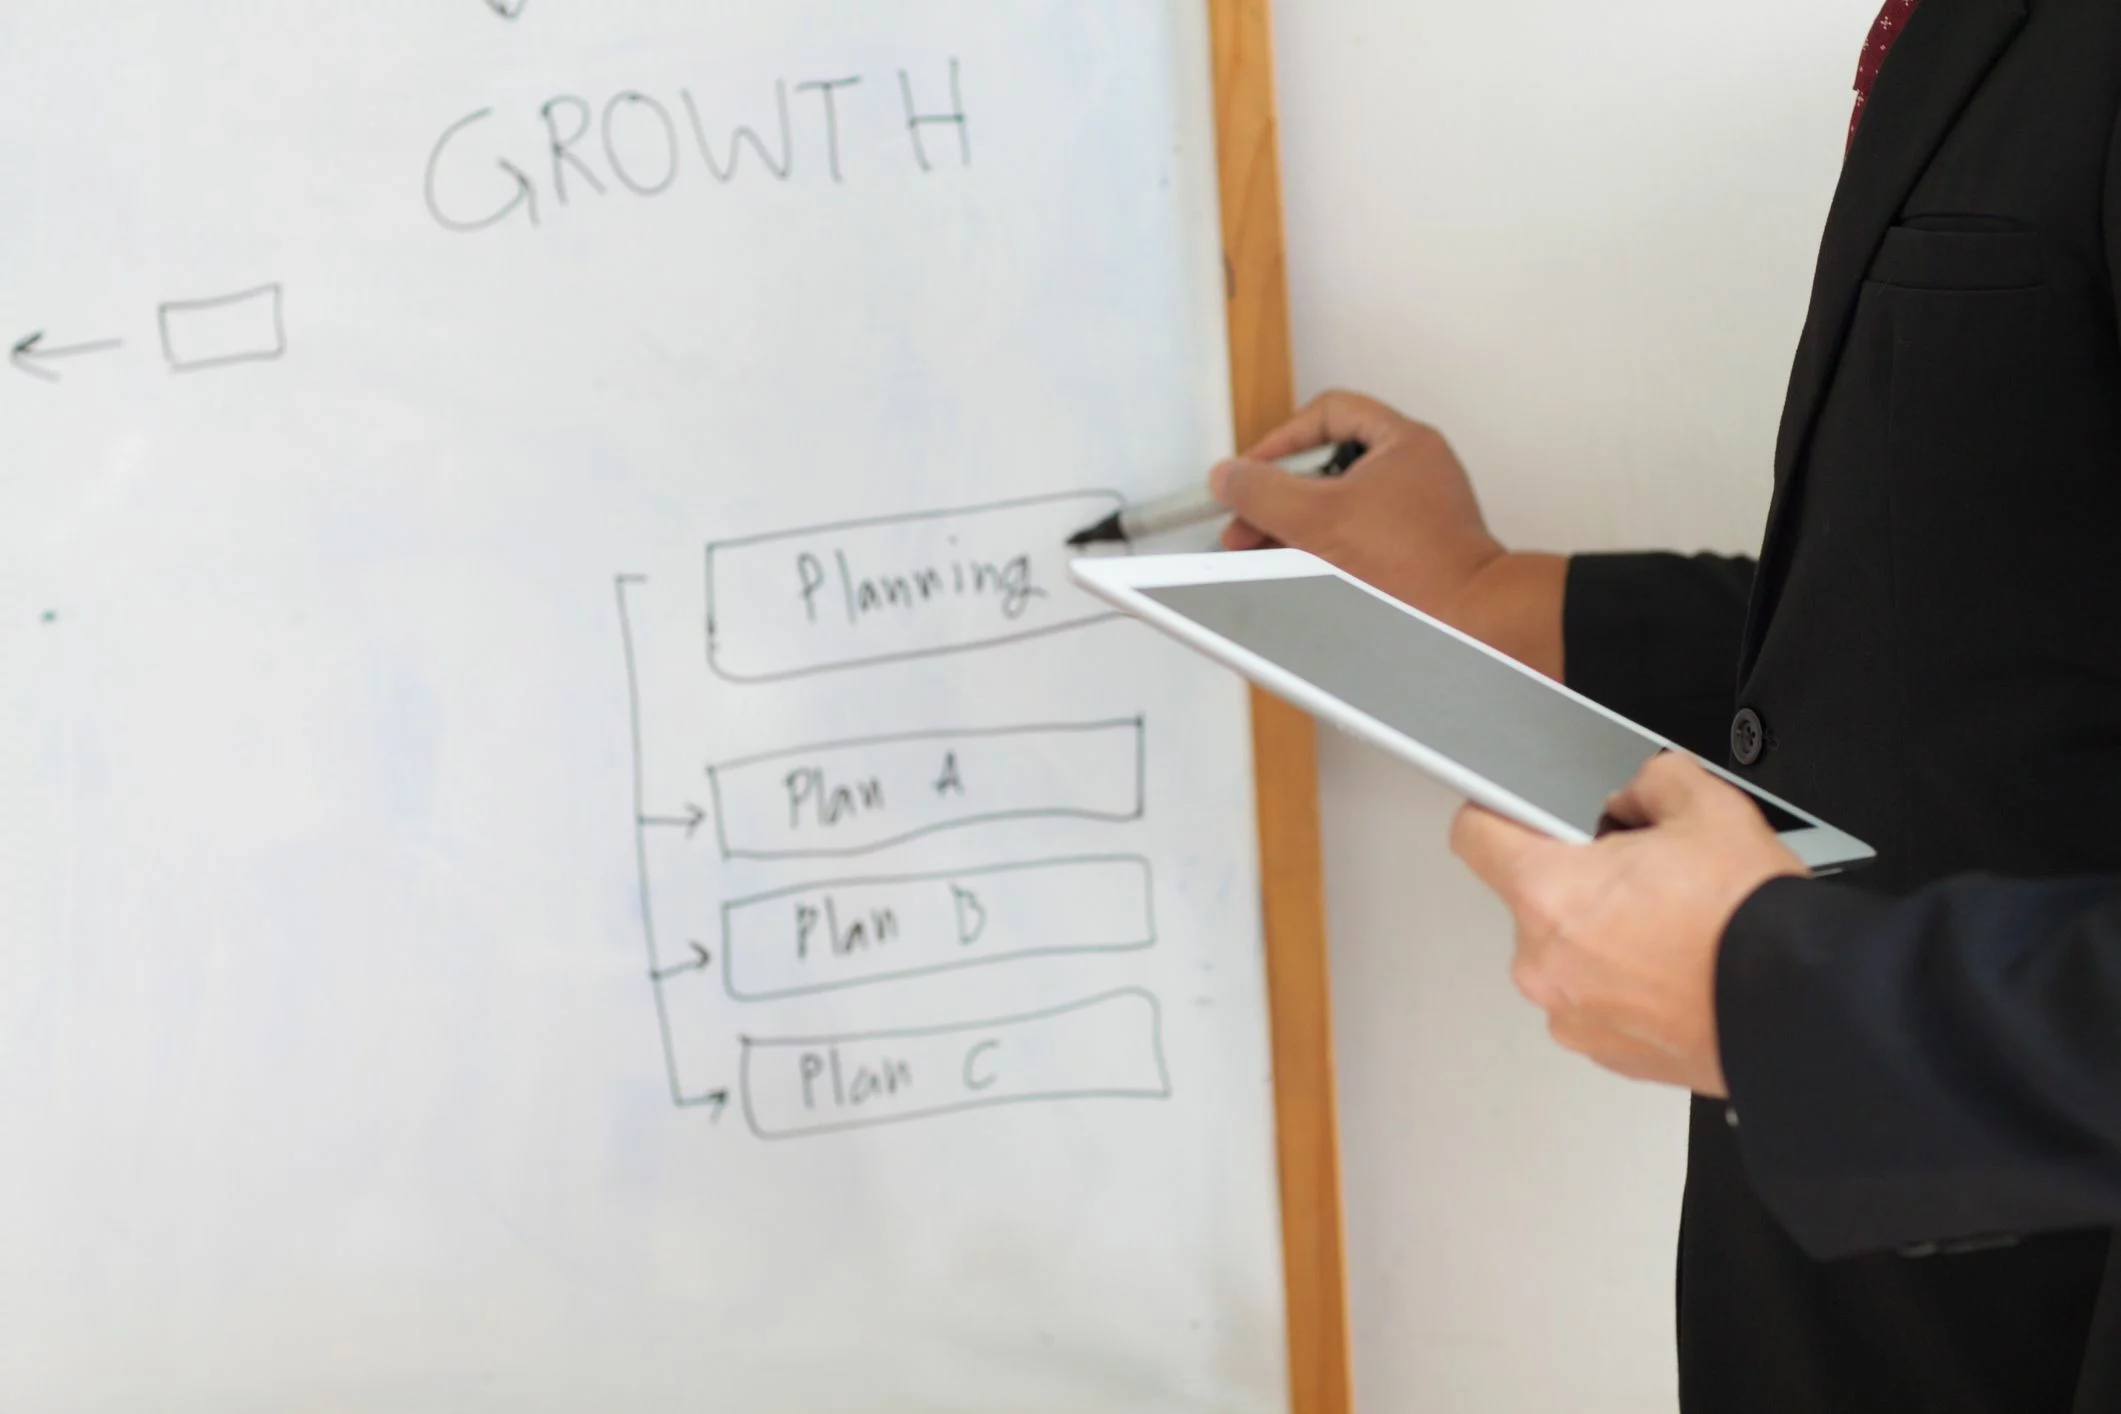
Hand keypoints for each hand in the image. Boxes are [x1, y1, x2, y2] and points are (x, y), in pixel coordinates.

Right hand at [1210, 391, 1567, 675]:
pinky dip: (1322, 549)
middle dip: (1280, 495)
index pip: (1328, 413)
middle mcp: (1413, 471)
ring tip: (1267, 552)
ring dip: (1296, 526)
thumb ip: (1264, 492)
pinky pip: (1354, 536)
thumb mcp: (1318, 519)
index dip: (1281, 440)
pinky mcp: (1411, 550)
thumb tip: (1229, 476)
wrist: (1466, 622)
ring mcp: (1414, 512)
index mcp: (1402, 442)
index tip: (1253, 472)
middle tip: (1249, 521)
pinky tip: (1300, 570)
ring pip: (1338, 505)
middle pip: (1327, 464)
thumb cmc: (1418, 567)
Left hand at [1449, 753, 1808, 1096]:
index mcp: (1549, 893)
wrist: (1801, 1010)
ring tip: (1671, 929)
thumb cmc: (1750, 922)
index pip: (1475, 836)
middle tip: (1643, 876)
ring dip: (1602, 937)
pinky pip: (1595, 1000)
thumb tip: (1637, 794)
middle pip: (1532, 898)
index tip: (1517, 814)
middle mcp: (1544, 962)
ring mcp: (1570, 1014)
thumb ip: (1651, 781)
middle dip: (1578, 880)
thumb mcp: (1708, 806)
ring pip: (1566, 953)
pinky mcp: (1603, 1051)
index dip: (1498, 814)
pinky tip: (1676, 970)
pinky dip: (1624, 984)